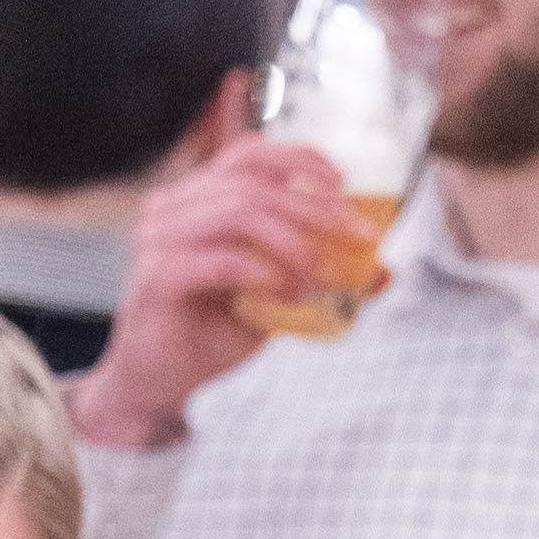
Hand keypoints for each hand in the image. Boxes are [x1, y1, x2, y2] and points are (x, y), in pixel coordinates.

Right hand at [70, 139, 363, 448]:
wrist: (160, 382)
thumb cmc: (210, 333)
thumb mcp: (274, 297)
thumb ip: (316, 275)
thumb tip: (380, 272)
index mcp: (198, 198)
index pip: (250, 155)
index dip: (300, 159)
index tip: (343, 186)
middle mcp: (173, 207)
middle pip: (255, 184)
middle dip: (315, 208)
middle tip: (356, 239)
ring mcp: (160, 238)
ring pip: (240, 212)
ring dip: (294, 242)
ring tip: (321, 276)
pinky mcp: (158, 276)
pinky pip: (222, 259)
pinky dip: (264, 273)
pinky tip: (287, 295)